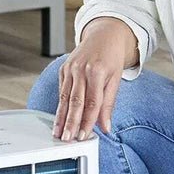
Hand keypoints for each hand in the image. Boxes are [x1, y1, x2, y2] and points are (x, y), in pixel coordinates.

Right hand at [53, 18, 135, 140]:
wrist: (103, 36)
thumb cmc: (111, 58)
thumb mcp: (116, 79)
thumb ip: (108, 104)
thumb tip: (105, 127)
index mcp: (97, 71)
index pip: (92, 102)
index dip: (87, 121)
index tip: (84, 135)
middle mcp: (81, 69)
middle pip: (75, 101)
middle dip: (70, 122)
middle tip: (67, 138)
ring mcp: (70, 68)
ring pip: (64, 98)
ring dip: (61, 117)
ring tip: (58, 133)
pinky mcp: (63, 69)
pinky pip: (61, 90)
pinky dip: (60, 106)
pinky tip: (58, 119)